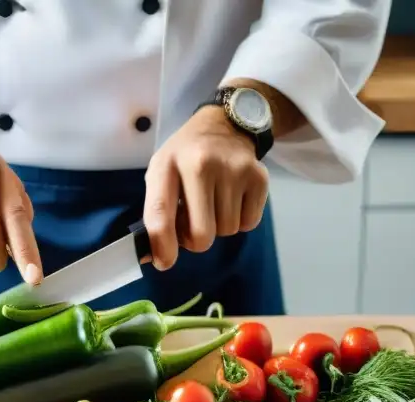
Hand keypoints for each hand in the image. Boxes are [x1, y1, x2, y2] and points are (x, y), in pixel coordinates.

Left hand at [143, 106, 268, 270]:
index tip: (164, 262)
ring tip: (213, 204)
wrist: (224, 125)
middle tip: (193, 223)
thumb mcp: (161, 172)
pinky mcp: (259, 177)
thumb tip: (156, 257)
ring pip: (226, 231)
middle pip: (201, 235)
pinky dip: (239, 220)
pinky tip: (231, 199)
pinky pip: (248, 224)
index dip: (162, 246)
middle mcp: (201, 165)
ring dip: (218, 226)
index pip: (161, 214)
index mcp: (168, 165)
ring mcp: (234, 170)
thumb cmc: (185, 156)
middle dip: (196, 240)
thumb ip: (156, 212)